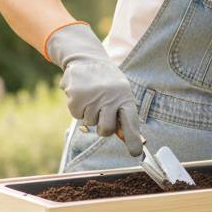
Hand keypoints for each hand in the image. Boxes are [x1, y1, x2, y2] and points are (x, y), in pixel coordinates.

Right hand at [47, 22, 142, 156]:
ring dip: (89, 113)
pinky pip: (76, 115)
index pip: (131, 121)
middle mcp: (110, 97)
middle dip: (103, 128)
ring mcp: (93, 97)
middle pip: (106, 130)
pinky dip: (77, 108)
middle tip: (102, 114)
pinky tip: (81, 95)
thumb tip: (128, 139)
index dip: (133, 139)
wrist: (86, 58)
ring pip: (90, 123)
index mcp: (124, 96)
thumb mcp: (120, 92)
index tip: (135, 153)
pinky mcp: (76, 97)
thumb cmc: (107, 81)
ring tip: (92, 97)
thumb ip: (122, 113)